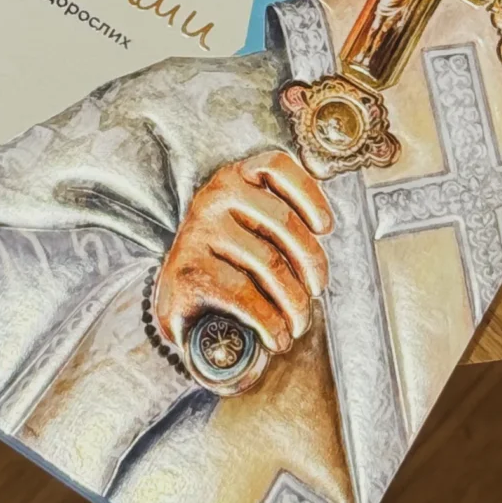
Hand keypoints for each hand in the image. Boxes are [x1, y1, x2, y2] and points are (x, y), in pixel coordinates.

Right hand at [152, 149, 332, 358]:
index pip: (275, 166)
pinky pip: (245, 296)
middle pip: (282, 221)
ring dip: (295, 301)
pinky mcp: (189, 272)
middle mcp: (214, 197)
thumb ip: (277, 219)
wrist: (176, 300)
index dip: (309, 193)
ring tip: (299, 322)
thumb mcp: (247, 227)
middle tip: (316, 292)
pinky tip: (277, 336)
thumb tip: (323, 231)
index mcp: (233, 178)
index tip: (325, 227)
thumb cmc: (225, 262)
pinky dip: (270, 321)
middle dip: (312, 263)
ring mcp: (199, 233)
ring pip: (269, 263)